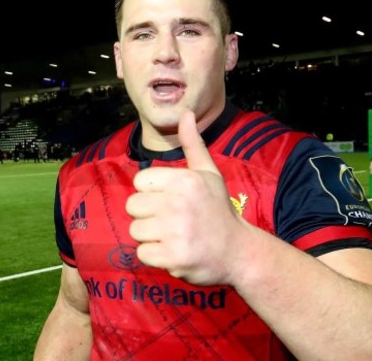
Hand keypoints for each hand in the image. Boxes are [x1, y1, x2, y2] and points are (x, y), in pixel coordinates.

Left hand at [126, 109, 245, 285]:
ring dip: (151, 237)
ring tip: (174, 236)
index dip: (151, 192)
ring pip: (135, 231)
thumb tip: (186, 113)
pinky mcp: (172, 258)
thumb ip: (192, 144)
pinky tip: (175, 251)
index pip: (140, 181)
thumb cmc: (218, 210)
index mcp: (185, 180)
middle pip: (132, 207)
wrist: (238, 252)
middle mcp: (178, 203)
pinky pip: (142, 254)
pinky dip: (156, 257)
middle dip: (148, 216)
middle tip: (172, 221)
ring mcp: (175, 232)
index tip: (171, 201)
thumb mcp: (208, 173)